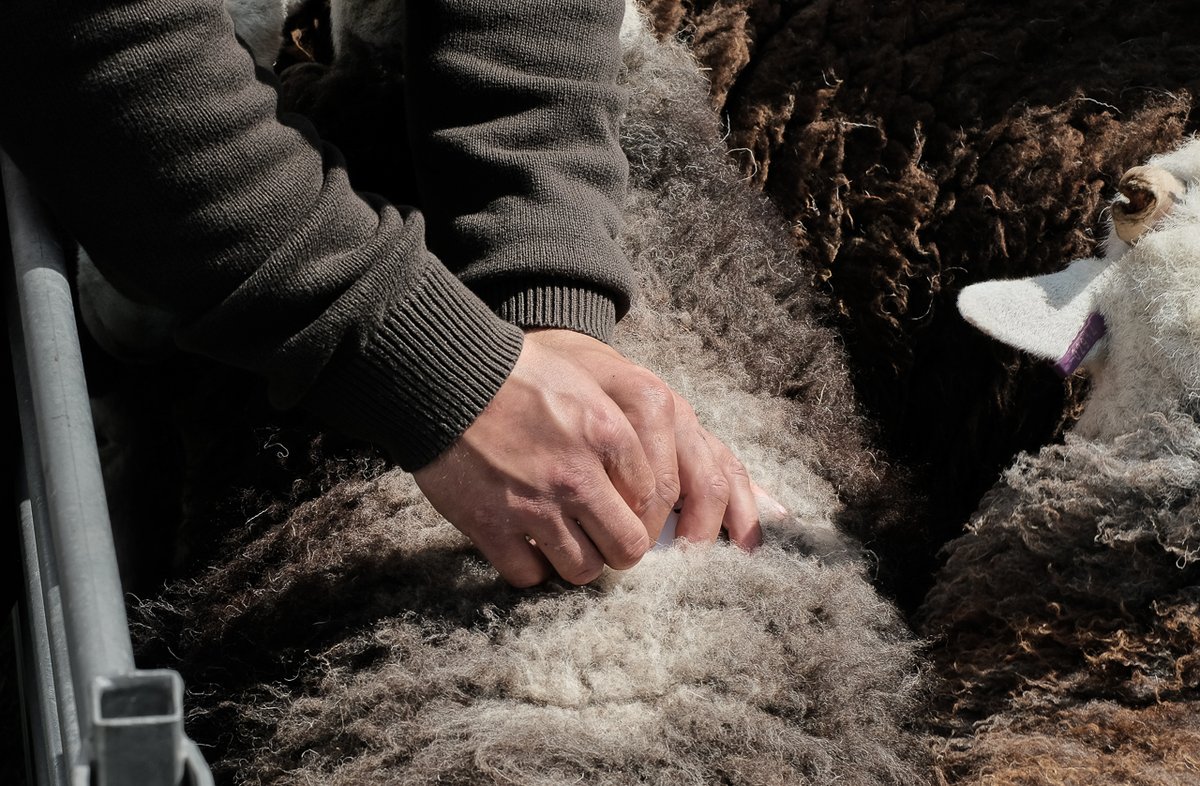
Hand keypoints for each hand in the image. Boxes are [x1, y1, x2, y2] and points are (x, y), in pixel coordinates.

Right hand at [413, 329, 759, 586]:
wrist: (443, 375)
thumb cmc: (516, 375)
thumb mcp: (584, 387)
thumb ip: (621, 434)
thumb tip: (654, 489)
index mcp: (609, 435)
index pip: (656, 502)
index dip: (647, 516)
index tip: (632, 517)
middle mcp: (579, 475)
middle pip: (627, 547)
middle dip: (621, 550)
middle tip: (605, 542)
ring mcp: (535, 505)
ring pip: (582, 570)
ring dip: (578, 562)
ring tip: (565, 545)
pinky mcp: (492, 526)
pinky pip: (529, 576)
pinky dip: (531, 569)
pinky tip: (525, 549)